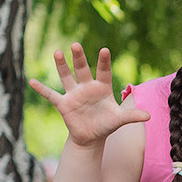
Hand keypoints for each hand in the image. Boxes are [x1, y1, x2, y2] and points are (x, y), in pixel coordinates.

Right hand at [28, 45, 150, 149]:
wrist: (91, 137)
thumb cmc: (106, 124)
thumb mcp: (120, 120)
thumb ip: (133, 116)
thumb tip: (150, 116)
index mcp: (102, 88)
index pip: (104, 72)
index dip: (104, 62)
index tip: (104, 49)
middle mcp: (87, 87)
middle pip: (82, 70)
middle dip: (79, 58)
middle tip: (75, 44)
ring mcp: (74, 94)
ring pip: (66, 77)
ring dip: (61, 66)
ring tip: (57, 52)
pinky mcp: (63, 104)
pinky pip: (51, 95)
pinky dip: (41, 89)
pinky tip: (31, 81)